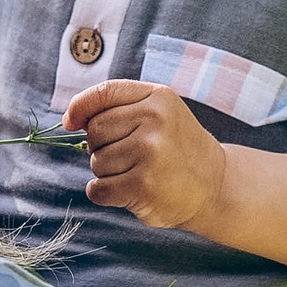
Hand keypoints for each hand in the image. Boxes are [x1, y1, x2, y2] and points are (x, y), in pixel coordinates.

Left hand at [71, 80, 229, 231]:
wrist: (216, 186)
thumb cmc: (177, 148)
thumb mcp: (160, 113)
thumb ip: (120, 106)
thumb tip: (70, 118)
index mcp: (158, 97)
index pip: (103, 93)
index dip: (79, 107)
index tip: (71, 121)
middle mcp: (155, 121)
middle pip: (94, 131)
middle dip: (101, 146)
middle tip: (130, 156)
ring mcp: (150, 153)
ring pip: (96, 162)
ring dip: (108, 173)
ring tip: (138, 173)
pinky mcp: (143, 186)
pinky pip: (98, 189)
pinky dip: (105, 194)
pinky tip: (130, 191)